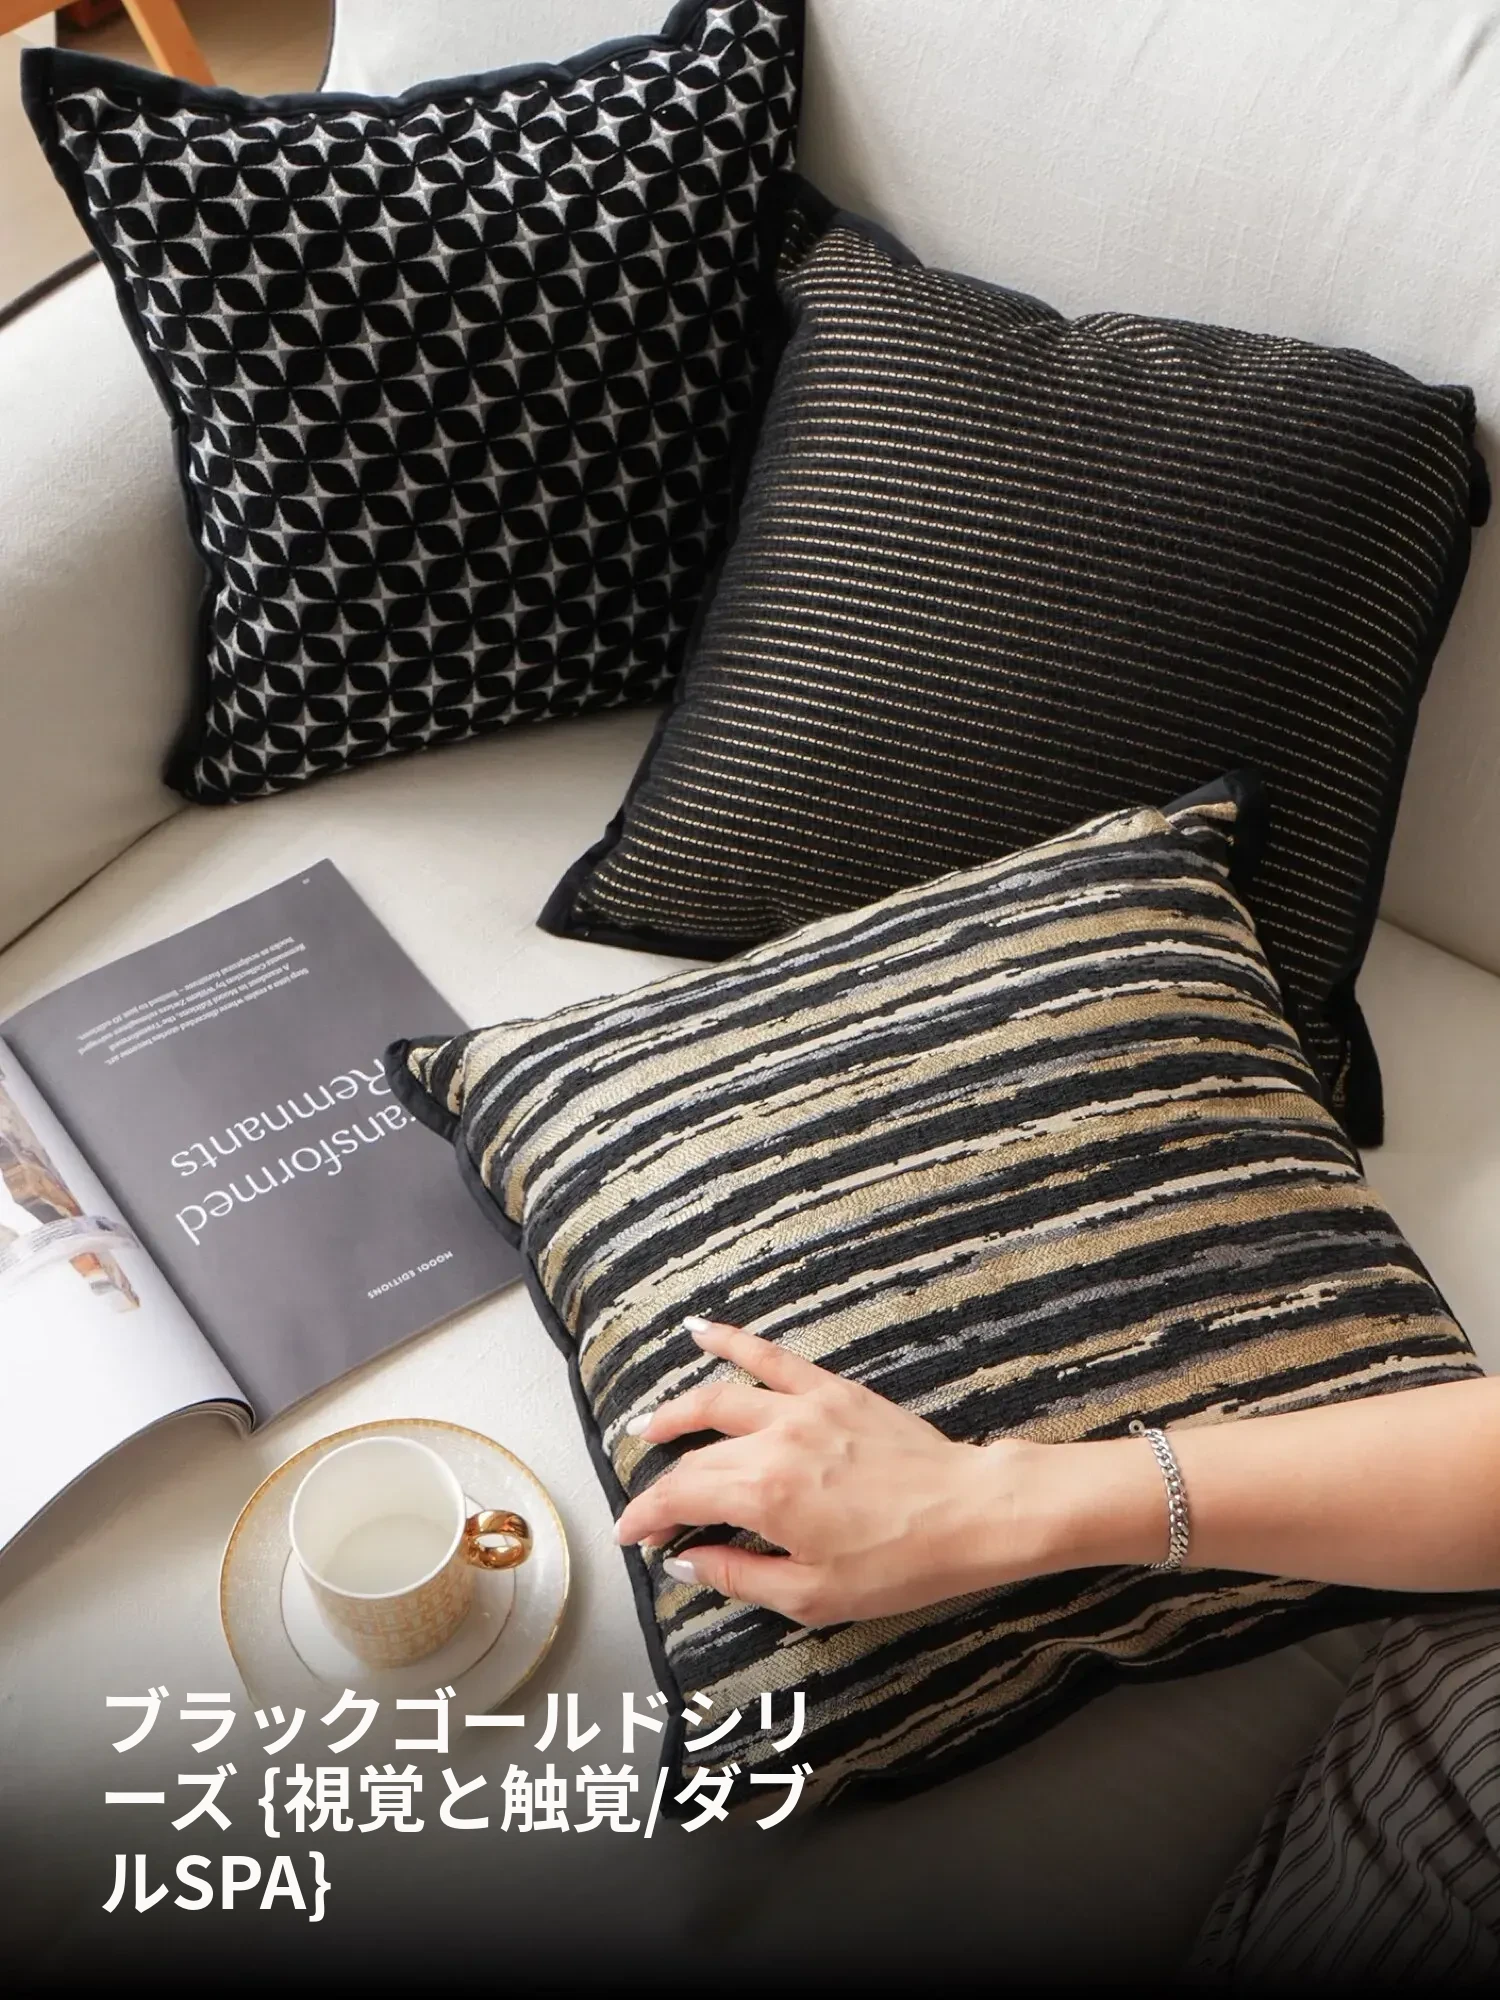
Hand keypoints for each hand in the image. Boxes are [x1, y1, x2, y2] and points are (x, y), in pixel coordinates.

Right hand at [612, 1318, 1058, 1624]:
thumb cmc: (900, 1563)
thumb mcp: (813, 1596)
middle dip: (663, 1484)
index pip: (681, 1497)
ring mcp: (803, 1408)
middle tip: (650, 1510)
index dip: (646, 1517)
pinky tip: (700, 1330)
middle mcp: (774, 1441)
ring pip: (718, 1397)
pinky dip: (731, 1340)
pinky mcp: (832, 1390)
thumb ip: (739, 1576)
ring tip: (649, 1424)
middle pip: (697, 1456)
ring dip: (676, 1410)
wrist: (969, 1514)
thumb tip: (686, 1564)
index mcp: (765, 1495)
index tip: (631, 1535)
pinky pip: (770, 1356)